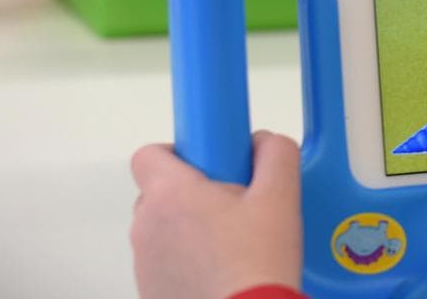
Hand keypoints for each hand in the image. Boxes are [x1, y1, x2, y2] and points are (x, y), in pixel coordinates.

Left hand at [130, 131, 302, 298]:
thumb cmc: (256, 265)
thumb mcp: (281, 197)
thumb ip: (275, 154)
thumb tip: (265, 143)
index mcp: (170, 194)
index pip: (150, 153)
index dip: (182, 152)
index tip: (214, 163)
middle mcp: (146, 226)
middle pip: (161, 191)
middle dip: (195, 191)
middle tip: (235, 206)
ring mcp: (145, 262)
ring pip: (164, 228)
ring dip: (191, 228)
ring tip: (235, 244)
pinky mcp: (150, 289)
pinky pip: (166, 261)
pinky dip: (188, 259)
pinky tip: (223, 269)